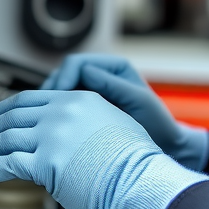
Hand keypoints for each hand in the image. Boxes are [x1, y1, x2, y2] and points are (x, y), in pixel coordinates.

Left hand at [0, 90, 207, 208]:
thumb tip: (60, 141)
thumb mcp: (108, 129)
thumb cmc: (135, 168)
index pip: (26, 100)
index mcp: (77, 100)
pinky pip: (6, 161)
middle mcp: (63, 110)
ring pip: (2, 137)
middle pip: (8, 115)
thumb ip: (80, 128)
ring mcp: (55, 133)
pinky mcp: (48, 159)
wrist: (146, 184)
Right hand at [41, 54, 208, 169]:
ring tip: (45, 121)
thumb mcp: (139, 101)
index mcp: (113, 67)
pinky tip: (53, 128)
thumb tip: (85, 72)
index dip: (63, 78)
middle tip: (44, 112)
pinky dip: (56, 115)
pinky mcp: (86, 109)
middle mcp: (99, 75)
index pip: (76, 63)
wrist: (164, 145)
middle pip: (63, 75)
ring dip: (50, 103)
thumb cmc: (157, 124)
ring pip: (59, 91)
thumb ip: (114, 85)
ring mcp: (90, 92)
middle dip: (52, 91)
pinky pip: (64, 107)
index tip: (58, 98)